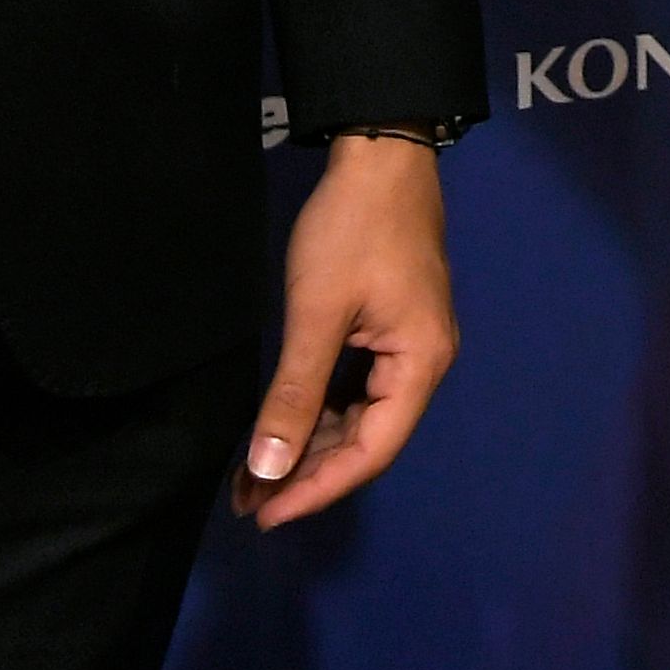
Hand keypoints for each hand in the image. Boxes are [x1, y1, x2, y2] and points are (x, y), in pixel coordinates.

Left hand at [237, 132, 453, 531]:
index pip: (371, 452)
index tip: (265, 514)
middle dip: (306, 472)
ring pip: (358, 416)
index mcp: (421, 364)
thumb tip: (269, 468)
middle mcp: (424, 364)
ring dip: (308, 444)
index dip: (317, 489)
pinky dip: (317, 410)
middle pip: (367, 440)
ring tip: (253, 472)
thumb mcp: (316, 314)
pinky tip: (281, 425)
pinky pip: (355, 388)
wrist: (380, 155)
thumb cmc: (352, 231)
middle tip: (246, 498)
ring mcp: (408, 345)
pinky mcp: (389, 328)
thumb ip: (293, 395)